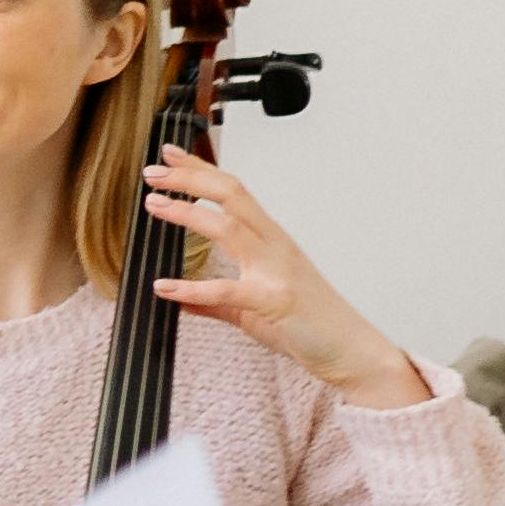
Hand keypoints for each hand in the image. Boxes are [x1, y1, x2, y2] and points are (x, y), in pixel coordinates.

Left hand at [142, 147, 427, 406]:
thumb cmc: (310, 325)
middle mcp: (274, 246)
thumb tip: (180, 299)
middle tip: (153, 171)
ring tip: (154, 206)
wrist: (351, 352)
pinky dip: (193, 288)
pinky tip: (165, 286)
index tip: (170, 154)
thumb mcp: (253, 310)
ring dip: (187, 213)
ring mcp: (276, 271)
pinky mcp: (275, 302)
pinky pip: (228, 290)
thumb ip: (216, 302)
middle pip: (231, 195)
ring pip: (229, 227)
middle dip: (190, 178)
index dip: (200, 170)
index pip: (232, 192)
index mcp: (271, 241)